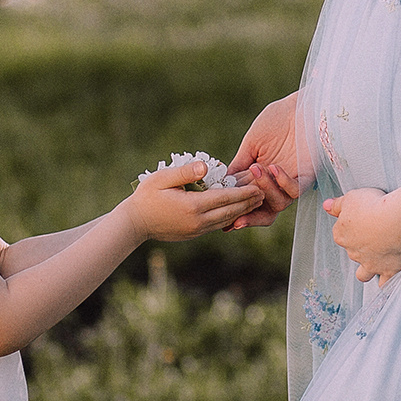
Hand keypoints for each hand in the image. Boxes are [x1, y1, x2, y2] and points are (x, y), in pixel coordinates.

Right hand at [122, 162, 262, 240]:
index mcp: (192, 207)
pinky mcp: (194, 234)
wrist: (134, 223)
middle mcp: (198, 221)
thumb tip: (205, 167)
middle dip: (248, 201)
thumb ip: (185, 172)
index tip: (259, 185)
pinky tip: (237, 210)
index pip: (224, 198)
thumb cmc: (146, 196)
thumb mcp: (161, 178)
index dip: (243, 192)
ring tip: (256, 201)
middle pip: (230, 211)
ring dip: (242, 210)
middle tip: (266, 191)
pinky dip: (231, 217)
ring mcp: (196, 230)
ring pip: (226, 220)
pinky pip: (217, 225)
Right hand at [226, 93, 306, 228]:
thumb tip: (222, 183)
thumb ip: (239, 163)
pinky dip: (282, 182)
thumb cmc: (277, 119)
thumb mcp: (252, 142)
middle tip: (236, 219)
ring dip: (264, 189)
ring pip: (279, 202)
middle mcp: (277, 183)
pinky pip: (296, 189)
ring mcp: (292, 180)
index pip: (248, 201)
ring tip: (256, 169)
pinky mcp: (308, 175)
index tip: (224, 222)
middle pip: (265, 211)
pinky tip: (273, 167)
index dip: (237, 212)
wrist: (302, 105)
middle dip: (250, 216)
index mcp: (261, 177)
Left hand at [323, 187, 400, 283]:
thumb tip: (325, 206)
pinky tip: (389, 279)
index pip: (341, 233)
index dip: (351, 226)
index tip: (362, 219)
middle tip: (375, 234)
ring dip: (367, 271)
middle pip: (352, 252)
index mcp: (341, 235)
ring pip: (362, 274)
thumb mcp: (351, 198)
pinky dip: (386, 283)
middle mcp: (352, 252)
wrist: (395, 220)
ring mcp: (369, 264)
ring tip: (376, 262)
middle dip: (361, 246)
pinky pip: (384, 283)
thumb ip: (337, 205)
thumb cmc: (373, 205)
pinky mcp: (387, 270)